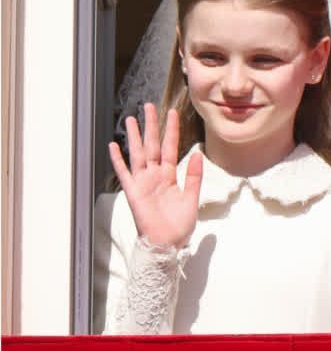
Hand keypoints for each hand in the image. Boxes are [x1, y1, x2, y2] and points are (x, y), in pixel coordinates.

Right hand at [108, 103, 202, 248]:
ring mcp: (143, 183)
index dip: (171, 130)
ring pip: (138, 154)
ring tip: (131, 119)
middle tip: (149, 106)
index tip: (173, 112)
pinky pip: (124, 173)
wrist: (168, 244)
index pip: (170, 147)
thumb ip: (193, 176)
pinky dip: (118, 160)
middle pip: (152, 145)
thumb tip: (197, 155)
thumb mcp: (191, 198)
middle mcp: (155, 176)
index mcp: (170, 176)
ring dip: (134, 137)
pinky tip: (113, 146)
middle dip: (151, 126)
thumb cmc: (179, 224)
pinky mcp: (133, 193)